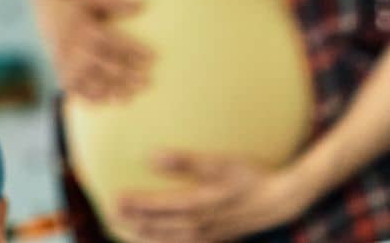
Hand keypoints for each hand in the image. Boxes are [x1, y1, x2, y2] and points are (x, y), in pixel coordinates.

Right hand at [32, 0, 151, 102]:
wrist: (43, 12)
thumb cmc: (76, 6)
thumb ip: (117, 1)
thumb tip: (144, 3)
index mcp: (84, 27)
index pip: (113, 41)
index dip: (134, 50)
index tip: (154, 57)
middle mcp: (74, 46)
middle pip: (105, 64)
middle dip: (128, 75)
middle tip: (149, 82)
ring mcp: (66, 62)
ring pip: (92, 80)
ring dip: (113, 90)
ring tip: (132, 96)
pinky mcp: (61, 72)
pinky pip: (77, 90)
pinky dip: (92, 97)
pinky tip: (109, 100)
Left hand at [115, 153, 309, 241]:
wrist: (281, 201)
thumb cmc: (250, 175)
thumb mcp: (222, 163)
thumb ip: (187, 161)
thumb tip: (152, 156)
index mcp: (202, 207)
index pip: (161, 208)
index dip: (137, 205)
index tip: (114, 197)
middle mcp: (203, 226)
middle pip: (161, 229)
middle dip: (133, 223)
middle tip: (108, 212)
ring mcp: (209, 236)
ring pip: (170, 240)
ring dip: (144, 236)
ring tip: (119, 227)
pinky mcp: (215, 238)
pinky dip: (165, 241)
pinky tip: (151, 236)